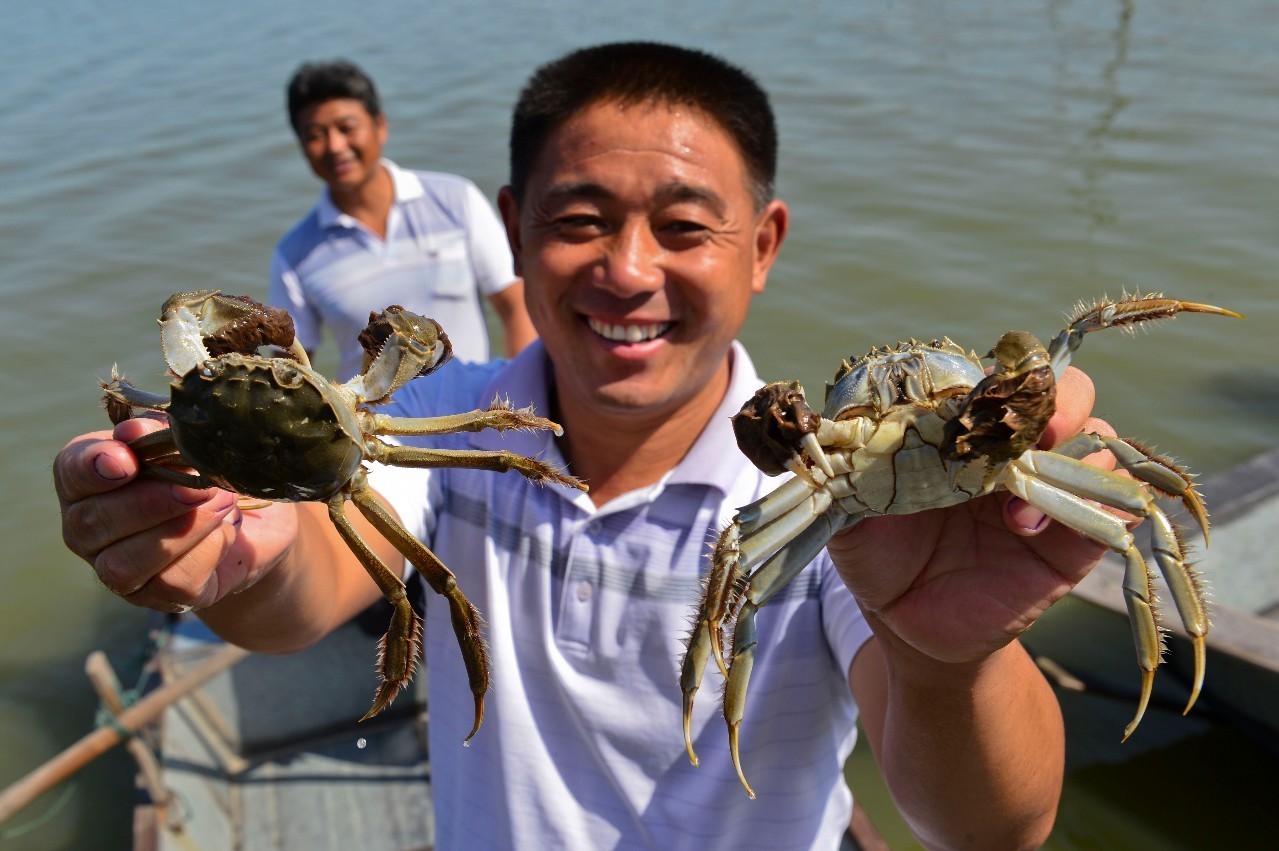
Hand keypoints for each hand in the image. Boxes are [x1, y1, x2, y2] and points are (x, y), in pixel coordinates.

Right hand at [54, 417, 296, 611]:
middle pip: (93, 522)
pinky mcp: (158, 596)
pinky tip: (227, 530)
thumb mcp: (193, 444)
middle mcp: (89, 528)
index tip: (126, 461)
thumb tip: (134, 431)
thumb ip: (161, 435)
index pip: (71, 471)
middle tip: (198, 485)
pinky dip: (204, 551)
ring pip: (123, 563)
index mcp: (90, 478)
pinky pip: (170, 582)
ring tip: (222, 502)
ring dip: (179, 530)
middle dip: (149, 502)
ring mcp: (117, 569)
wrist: (259, 521)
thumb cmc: (212, 472)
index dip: (93, 466)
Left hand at [828, 366, 1116, 663]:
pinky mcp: (1073, 540)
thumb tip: (832, 439)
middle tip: (1031, 429)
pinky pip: (1116, 505)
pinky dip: (1098, 502)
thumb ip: (849, 477)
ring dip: (1072, 456)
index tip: (981, 392)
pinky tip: (1031, 526)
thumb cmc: (880, 557)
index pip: (999, 379)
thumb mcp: (854, 515)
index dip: (998, 377)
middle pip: (1066, 392)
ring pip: (1098, 440)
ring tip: (1016, 503)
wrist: (906, 626)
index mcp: (964, 429)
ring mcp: (1047, 490)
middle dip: (1058, 399)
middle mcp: (1013, 450)